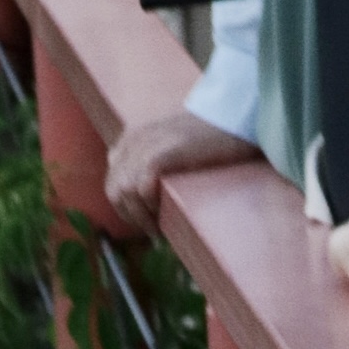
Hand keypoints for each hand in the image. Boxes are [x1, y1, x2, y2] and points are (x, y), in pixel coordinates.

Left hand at [105, 104, 255, 233]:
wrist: (235, 117)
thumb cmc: (213, 136)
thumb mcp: (171, 144)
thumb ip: (153, 160)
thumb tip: (146, 196)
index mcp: (133, 137)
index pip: (113, 181)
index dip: (126, 206)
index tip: (146, 222)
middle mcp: (135, 140)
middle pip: (114, 189)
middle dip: (130, 215)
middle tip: (153, 231)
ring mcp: (147, 145)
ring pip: (124, 192)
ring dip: (140, 216)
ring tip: (159, 229)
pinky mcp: (163, 153)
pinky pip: (142, 188)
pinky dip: (150, 207)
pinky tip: (165, 214)